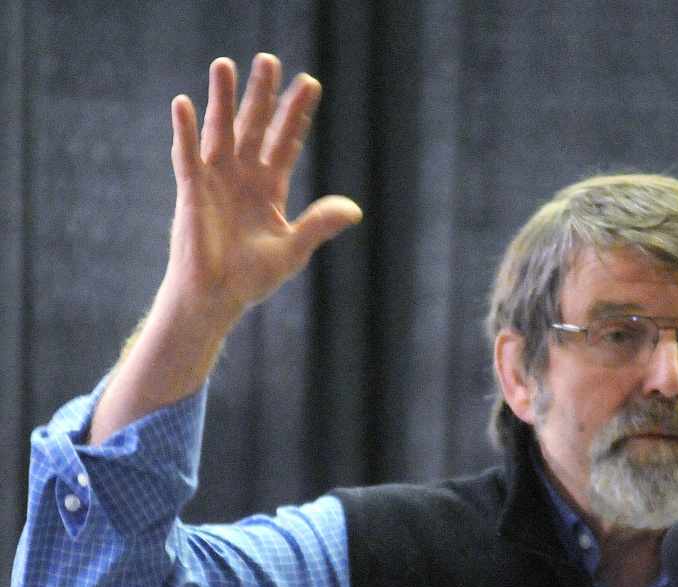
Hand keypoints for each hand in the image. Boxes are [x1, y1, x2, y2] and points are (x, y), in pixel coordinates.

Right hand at [89, 54, 359, 444]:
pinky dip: (185, 131)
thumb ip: (320, 225)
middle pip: (254, 126)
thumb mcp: (293, 249)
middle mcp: (242, 177)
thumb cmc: (252, 278)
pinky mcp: (192, 192)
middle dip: (263, 95)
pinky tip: (184, 103)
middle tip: (269, 59)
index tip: (309, 84)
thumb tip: (355, 209)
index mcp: (268, 189)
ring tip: (225, 64)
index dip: (296, 115)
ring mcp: (215, 181)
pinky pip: (187, 155)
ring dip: (222, 99)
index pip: (286, 143)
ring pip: (220, 130)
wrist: (217, 298)